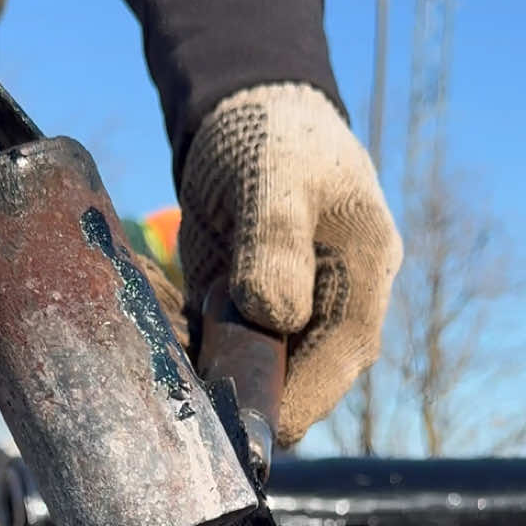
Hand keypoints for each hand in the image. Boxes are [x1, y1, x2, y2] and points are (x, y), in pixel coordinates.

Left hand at [179, 83, 401, 444]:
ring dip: (205, 370)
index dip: (286, 399)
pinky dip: (187, 351)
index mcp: (363, 285)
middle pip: (294, 389)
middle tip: (180, 366)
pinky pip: (220, 360)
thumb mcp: (275, 174)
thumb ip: (276, 240)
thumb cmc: (275, 140)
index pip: (334, 369)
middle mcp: (334, 319)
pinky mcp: (250, 327)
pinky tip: (162, 314)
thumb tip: (277, 316)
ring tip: (169, 327)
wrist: (251, 120)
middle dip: (238, 387)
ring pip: (253, 381)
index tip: (227, 405)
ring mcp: (291, 327)